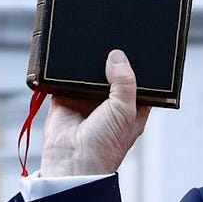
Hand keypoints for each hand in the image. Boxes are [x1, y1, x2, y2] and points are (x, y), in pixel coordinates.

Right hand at [39, 49, 151, 175]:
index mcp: (131, 107)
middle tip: (110, 41)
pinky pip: (64, 78)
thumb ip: (125, 82)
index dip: (137, 67)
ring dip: (88, 63)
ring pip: (88, 73)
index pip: (138, 81)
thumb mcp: (125, 110)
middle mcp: (109, 103)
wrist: (73, 161)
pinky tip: (70, 56)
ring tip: (90, 43)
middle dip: (110, 61)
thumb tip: (117, 57)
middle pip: (112, 73)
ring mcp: (86, 100)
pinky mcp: (65, 98)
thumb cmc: (105, 145)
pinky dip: (65, 69)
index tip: (136, 48)